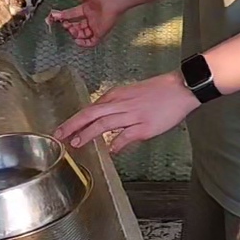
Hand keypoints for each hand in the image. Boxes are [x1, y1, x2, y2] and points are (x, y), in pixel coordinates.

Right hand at [46, 0, 124, 47]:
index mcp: (87, 8)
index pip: (72, 14)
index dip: (63, 16)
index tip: (54, 16)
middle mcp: (91, 18)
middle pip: (77, 26)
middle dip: (68, 26)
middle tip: (64, 24)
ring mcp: (96, 26)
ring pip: (82, 34)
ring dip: (74, 34)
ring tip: (70, 29)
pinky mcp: (100, 33)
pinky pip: (92, 42)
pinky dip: (84, 44)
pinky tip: (76, 41)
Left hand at [54, 72, 198, 154]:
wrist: (181, 88)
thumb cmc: (158, 91)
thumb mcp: (132, 93)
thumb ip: (116, 106)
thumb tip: (104, 121)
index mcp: (117, 95)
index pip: (90, 108)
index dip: (74, 120)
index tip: (63, 129)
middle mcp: (121, 104)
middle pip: (90, 114)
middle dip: (72, 125)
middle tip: (58, 136)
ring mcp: (133, 116)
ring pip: (104, 124)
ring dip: (88, 134)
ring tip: (76, 143)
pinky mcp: (145, 126)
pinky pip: (127, 136)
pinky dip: (116, 143)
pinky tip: (110, 151)